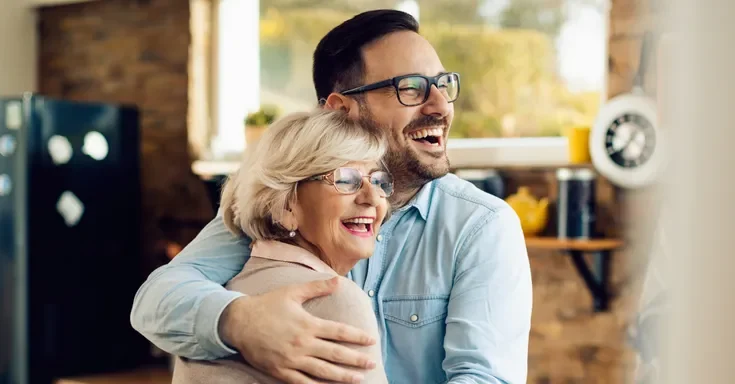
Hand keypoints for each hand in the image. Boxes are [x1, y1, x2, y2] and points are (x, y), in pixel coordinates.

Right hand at [218, 277, 376, 383]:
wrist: (238, 322)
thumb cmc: (267, 305)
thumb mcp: (292, 292)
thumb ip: (316, 288)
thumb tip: (337, 280)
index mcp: (308, 324)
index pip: (339, 332)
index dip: (357, 336)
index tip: (371, 340)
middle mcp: (303, 343)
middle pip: (336, 354)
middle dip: (356, 359)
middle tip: (372, 363)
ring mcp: (292, 359)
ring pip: (323, 371)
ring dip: (343, 376)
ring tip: (359, 379)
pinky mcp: (281, 371)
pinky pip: (303, 382)